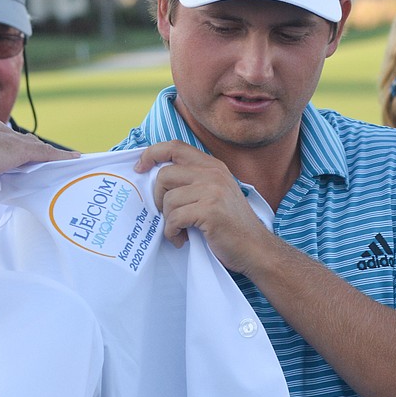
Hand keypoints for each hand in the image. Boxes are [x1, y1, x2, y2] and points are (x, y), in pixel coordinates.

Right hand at [0, 120, 77, 186]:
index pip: (3, 139)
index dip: (13, 148)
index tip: (19, 155)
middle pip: (23, 140)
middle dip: (35, 149)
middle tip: (48, 159)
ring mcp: (9, 139)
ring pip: (37, 146)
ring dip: (51, 154)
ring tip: (67, 161)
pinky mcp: (20, 151)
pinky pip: (47, 154)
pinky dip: (61, 157)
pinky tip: (74, 160)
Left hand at [135, 140, 273, 275]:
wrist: (255, 249)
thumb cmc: (231, 227)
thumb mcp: (215, 194)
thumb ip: (193, 183)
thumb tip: (157, 182)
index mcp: (212, 166)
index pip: (174, 147)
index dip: (152, 154)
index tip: (140, 169)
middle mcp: (213, 174)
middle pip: (165, 175)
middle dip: (158, 199)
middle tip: (167, 215)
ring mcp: (212, 191)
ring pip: (169, 199)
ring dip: (168, 221)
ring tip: (179, 232)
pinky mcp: (210, 210)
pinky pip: (174, 218)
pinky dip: (172, 232)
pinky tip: (182, 239)